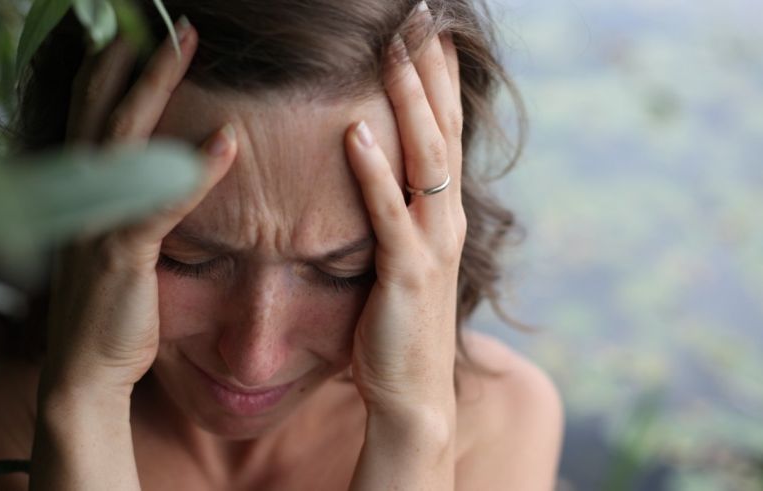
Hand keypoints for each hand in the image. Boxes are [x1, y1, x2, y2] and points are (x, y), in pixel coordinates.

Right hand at [44, 19, 237, 395]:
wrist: (85, 370)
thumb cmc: (108, 309)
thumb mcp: (110, 249)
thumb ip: (129, 209)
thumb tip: (158, 179)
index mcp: (81, 196)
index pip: (91, 118)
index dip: (108, 72)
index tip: (133, 34)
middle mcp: (82, 199)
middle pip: (104, 112)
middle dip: (134, 61)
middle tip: (170, 23)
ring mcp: (98, 224)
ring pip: (125, 141)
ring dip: (155, 88)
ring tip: (185, 47)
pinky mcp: (121, 255)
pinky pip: (160, 203)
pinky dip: (193, 170)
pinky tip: (226, 141)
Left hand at [344, 16, 464, 420]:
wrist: (413, 394)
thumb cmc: (399, 325)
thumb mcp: (404, 258)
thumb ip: (397, 214)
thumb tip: (374, 172)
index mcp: (442, 212)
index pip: (443, 129)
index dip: (437, 77)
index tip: (428, 30)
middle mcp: (445, 219)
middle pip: (441, 129)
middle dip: (429, 69)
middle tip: (419, 14)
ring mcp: (430, 245)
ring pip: (424, 160)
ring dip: (407, 102)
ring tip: (392, 51)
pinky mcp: (406, 275)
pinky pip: (387, 216)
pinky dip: (373, 174)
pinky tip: (355, 133)